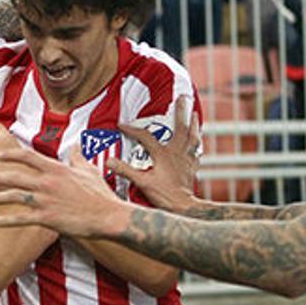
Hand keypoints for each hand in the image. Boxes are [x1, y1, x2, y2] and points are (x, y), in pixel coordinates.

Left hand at [0, 148, 132, 237]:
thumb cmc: (101, 195)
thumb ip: (78, 158)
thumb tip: (76, 147)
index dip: (10, 153)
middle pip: (14, 175)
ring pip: (14, 196)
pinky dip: (5, 219)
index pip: (28, 156)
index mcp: (56, 169)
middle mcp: (48, 182)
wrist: (110, 217)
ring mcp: (47, 200)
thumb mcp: (89, 171)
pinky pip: (22, 218)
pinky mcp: (48, 218)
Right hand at [111, 97, 200, 213]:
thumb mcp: (141, 182)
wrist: (183, 206)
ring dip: (194, 124)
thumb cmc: (163, 194)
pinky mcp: (192, 167)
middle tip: (183, 97)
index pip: (146, 137)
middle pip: (181, 128)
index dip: (133, 129)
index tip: (122, 124)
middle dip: (181, 112)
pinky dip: (196, 144)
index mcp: (163, 154)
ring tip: (195, 114)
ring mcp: (187, 159)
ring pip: (193, 137)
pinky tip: (196, 142)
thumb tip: (109, 161)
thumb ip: (125, 170)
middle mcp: (177, 153)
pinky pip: (196, 151)